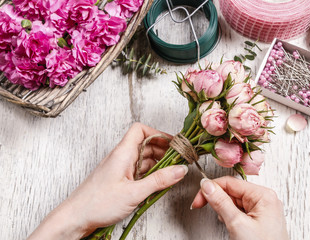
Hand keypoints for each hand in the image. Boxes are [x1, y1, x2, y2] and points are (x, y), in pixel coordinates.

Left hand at [28, 123, 187, 239]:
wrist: (75, 217)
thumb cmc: (97, 203)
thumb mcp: (133, 192)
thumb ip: (159, 181)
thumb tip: (180, 170)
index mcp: (123, 152)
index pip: (140, 129)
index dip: (158, 133)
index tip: (173, 144)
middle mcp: (122, 157)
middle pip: (146, 143)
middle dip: (163, 150)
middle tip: (178, 161)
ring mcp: (121, 168)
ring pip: (144, 158)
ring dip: (158, 164)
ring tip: (171, 174)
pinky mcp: (120, 179)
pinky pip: (139, 170)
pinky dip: (150, 174)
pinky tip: (158, 183)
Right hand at [191, 176, 288, 239]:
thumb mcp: (237, 224)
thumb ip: (221, 202)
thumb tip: (207, 185)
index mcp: (263, 195)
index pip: (230, 182)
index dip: (211, 189)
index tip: (198, 199)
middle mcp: (265, 199)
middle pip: (232, 191)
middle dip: (218, 200)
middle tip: (202, 207)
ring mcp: (263, 210)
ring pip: (234, 201)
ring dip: (224, 210)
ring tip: (226, 222)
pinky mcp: (259, 220)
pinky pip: (240, 211)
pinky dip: (231, 217)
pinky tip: (231, 225)